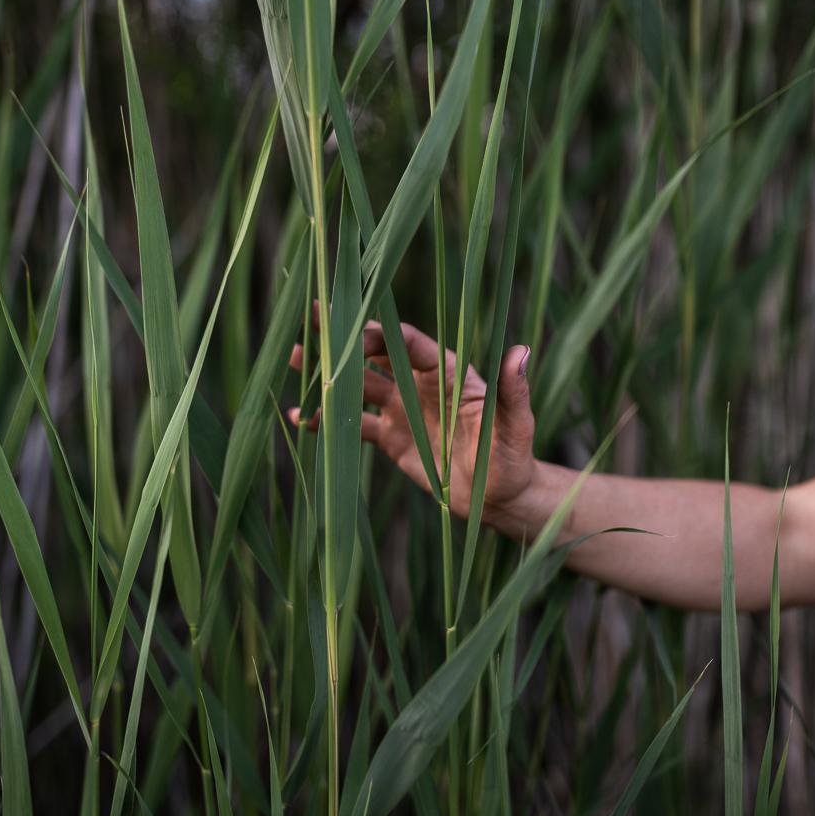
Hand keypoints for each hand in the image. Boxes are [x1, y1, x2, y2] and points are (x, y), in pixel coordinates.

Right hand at [287, 308, 535, 521]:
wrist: (500, 497)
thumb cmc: (513, 456)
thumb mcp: (515, 424)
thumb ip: (512, 391)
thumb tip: (521, 351)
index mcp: (446, 372)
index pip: (408, 343)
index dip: (382, 333)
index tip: (354, 327)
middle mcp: (419, 384)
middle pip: (376, 354)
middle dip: (345, 338)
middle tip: (311, 317)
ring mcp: (403, 410)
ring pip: (359, 385)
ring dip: (329, 374)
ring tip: (293, 360)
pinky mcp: (392, 439)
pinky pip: (355, 425)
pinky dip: (329, 420)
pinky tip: (300, 416)